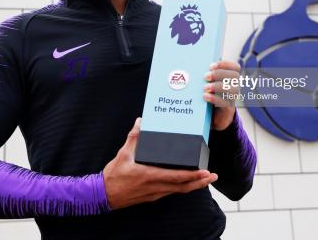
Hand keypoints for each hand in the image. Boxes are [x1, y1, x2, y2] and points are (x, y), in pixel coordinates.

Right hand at [102, 117, 217, 209]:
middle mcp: (155, 187)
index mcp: (149, 176)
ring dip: (194, 185)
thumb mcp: (123, 154)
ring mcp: (155, 193)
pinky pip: (172, 191)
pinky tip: (188, 182)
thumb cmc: (113, 175)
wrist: (104, 195)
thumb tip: (140, 121)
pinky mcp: (153, 196)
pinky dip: (183, 187)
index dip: (193, 176)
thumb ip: (133, 137)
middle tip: (213, 176)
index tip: (205, 172)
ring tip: (206, 179)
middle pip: (183, 187)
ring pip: (179, 191)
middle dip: (200, 182)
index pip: (176, 177)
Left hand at [203, 60, 240, 130]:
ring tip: (205, 88)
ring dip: (218, 86)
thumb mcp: (209, 84)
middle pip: (235, 76)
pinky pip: (225, 103)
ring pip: (233, 89)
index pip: (235, 67)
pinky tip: (205, 96)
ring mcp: (232, 98)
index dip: (225, 64)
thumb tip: (191, 67)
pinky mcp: (227, 109)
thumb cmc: (209, 95)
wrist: (214, 117)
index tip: (211, 66)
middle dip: (219, 74)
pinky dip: (215, 98)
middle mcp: (234, 87)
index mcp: (230, 78)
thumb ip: (207, 76)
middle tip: (205, 76)